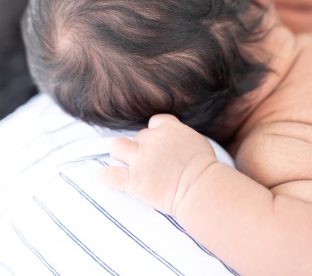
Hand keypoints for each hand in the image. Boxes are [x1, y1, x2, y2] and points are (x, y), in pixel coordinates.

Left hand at [100, 114, 218, 215]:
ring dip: (121, 154)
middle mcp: (152, 140)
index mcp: (169, 128)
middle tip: (153, 164)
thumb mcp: (197, 141)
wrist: (201, 187)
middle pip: (139, 137)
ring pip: (117, 146)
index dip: (156, 133)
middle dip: (144, 149)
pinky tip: (105, 176)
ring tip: (127, 164)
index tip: (160, 145)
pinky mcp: (133, 181)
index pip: (155, 122)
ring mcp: (141, 160)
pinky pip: (109, 174)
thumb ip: (181, 136)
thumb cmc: (206, 169)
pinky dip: (105, 175)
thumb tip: (175, 139)